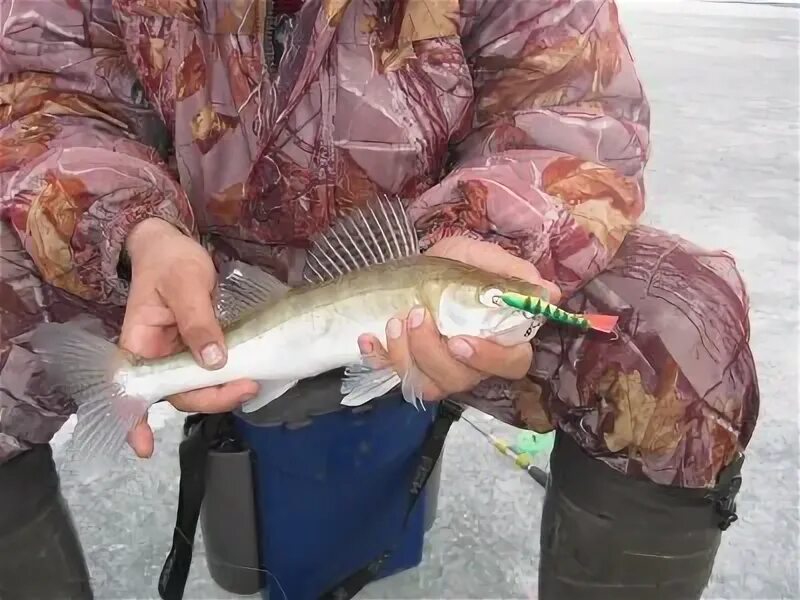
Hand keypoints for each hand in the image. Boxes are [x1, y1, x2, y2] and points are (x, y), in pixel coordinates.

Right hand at [119, 218, 258, 456]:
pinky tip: (248, 376)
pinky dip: (228, 377)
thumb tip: (215, 362)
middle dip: (211, 398)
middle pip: (179, 392)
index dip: (136, 422)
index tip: (144, 448)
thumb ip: (199, 323)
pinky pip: (209, 371)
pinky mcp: (196, 348)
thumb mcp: (186, 285)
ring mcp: (177, 353)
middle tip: (247, 387)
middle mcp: (156, 355)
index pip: (136, 391)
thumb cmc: (171, 261)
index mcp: (140, 343)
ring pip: (197, 385)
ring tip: (252, 382)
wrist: (173, 244)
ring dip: (223, 390)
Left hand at [358, 236, 560, 402]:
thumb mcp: (475, 256)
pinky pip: (394, 378)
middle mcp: (471, 364)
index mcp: (499, 339)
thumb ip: (509, 272)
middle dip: (434, 353)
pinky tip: (368, 337)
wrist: (407, 269)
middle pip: (462, 379)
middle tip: (416, 315)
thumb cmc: (450, 267)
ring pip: (428, 385)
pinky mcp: (408, 372)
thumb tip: (548, 292)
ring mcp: (438, 372)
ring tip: (394, 320)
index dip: (489, 358)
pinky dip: (379, 359)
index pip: (511, 364)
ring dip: (406, 356)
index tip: (460, 339)